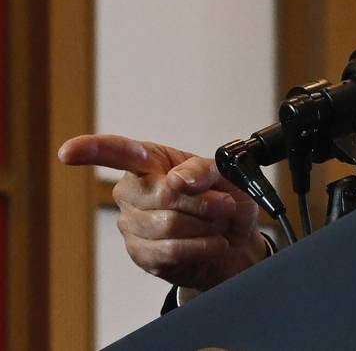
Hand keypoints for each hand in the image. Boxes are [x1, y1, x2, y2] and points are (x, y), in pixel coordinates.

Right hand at [58, 134, 268, 290]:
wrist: (236, 240)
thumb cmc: (225, 199)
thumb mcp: (224, 175)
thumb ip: (202, 170)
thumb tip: (177, 179)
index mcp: (148, 161)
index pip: (116, 151)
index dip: (91, 150)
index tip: (67, 153)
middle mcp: (133, 192)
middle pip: (161, 196)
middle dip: (202, 202)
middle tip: (224, 205)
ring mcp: (133, 225)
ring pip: (168, 226)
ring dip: (205, 226)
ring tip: (219, 224)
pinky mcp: (142, 255)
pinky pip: (170, 251)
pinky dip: (201, 246)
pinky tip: (214, 243)